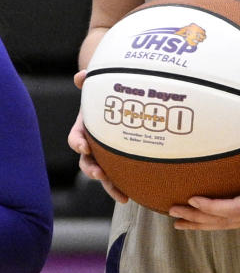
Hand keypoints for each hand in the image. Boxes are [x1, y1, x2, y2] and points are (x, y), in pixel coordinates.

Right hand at [68, 72, 128, 203]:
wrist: (125, 101)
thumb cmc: (111, 93)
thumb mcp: (100, 86)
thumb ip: (91, 80)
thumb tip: (81, 75)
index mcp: (86, 128)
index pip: (76, 137)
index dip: (77, 142)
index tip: (83, 146)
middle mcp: (94, 145)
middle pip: (87, 162)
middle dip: (91, 169)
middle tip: (99, 174)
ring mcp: (106, 156)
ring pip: (102, 174)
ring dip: (108, 185)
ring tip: (120, 194)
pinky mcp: (120, 163)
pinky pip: (119, 177)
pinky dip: (123, 187)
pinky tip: (132, 197)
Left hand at [168, 144, 239, 229]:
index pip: (233, 208)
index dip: (212, 206)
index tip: (193, 199)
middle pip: (223, 221)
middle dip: (197, 218)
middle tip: (172, 211)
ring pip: (225, 224)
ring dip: (201, 223)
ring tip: (177, 221)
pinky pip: (231, 220)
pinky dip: (212, 221)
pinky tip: (199, 218)